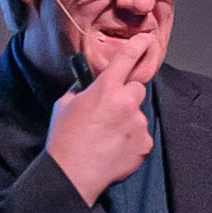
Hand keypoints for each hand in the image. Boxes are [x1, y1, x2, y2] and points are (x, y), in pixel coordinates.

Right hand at [44, 15, 161, 205]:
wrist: (73, 173)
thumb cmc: (64, 139)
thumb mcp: (65, 105)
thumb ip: (83, 90)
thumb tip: (91, 86)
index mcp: (105, 89)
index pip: (127, 59)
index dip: (138, 46)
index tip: (146, 39)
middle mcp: (126, 102)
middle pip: (137, 89)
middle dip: (127, 96)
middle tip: (111, 111)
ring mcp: (138, 124)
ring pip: (138, 115)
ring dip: (128, 121)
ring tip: (108, 137)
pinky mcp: (145, 144)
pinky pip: (141, 136)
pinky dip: (131, 141)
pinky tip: (115, 149)